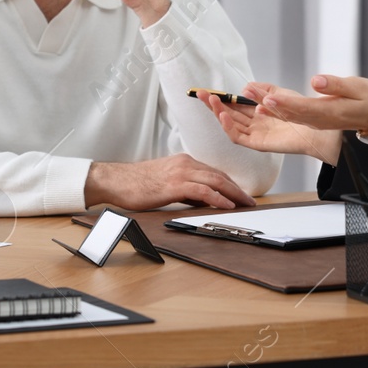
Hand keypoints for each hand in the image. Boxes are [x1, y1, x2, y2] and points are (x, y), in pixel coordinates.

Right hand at [85, 154, 255, 211]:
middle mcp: (186, 163)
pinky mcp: (174, 184)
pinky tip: (226, 205)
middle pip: (220, 175)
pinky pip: (203, 190)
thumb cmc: (137, 183)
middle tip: (251, 202)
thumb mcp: (167, 184)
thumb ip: (186, 189)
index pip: (214, 172)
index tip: (242, 196)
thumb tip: (204, 201)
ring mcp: (181, 172)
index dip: (231, 184)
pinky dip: (218, 198)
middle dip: (238, 189)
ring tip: (245, 204)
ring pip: (215, 180)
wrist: (117, 180)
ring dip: (234, 194)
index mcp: (184, 162)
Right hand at [204, 90, 342, 164]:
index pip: (234, 105)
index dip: (221, 98)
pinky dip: (229, 127)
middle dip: (214, 104)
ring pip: (230, 124)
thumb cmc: (300, 113)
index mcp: (257, 113)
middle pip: (228, 114)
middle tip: (201, 93)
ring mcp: (254, 134)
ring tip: (211, 101)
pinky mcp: (257, 143)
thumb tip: (244, 88)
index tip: (209, 90)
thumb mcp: (280, 94)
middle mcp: (253, 124)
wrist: (314, 128)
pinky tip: (223, 116)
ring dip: (219, 113)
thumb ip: (262, 90)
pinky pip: (238, 137)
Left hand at [249, 75, 367, 132]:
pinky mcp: (311, 119)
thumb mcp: (358, 88)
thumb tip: (317, 81)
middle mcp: (318, 120)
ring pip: (285, 116)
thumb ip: (337, 85)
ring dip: (265, 107)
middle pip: (288, 113)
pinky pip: (289, 116)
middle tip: (248, 94)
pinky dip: (273, 110)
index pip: (304, 108)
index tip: (268, 99)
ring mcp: (314, 122)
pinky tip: (260, 103)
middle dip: (266, 105)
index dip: (285, 105)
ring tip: (247, 95)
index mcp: (330, 112)